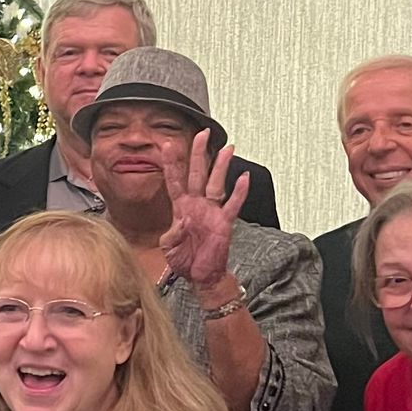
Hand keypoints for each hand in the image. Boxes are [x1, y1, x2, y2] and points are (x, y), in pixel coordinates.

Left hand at [158, 129, 249, 291]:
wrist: (201, 277)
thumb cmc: (184, 260)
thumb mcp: (169, 246)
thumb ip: (173, 233)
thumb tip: (182, 220)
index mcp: (180, 208)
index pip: (174, 180)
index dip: (172, 163)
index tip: (168, 144)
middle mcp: (196, 205)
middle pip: (197, 174)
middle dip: (199, 153)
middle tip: (202, 134)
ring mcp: (211, 212)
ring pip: (216, 183)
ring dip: (221, 166)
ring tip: (227, 148)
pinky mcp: (224, 223)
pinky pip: (232, 205)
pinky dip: (239, 192)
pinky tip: (243, 177)